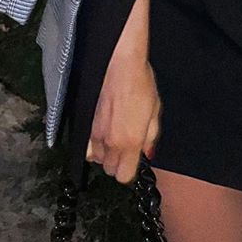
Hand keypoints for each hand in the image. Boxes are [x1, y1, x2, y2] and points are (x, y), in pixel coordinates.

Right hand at [86, 57, 160, 184]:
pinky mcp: (86, 126)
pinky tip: (103, 134)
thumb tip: (148, 152)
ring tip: (115, 136)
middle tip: (127, 145)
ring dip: (107, 153)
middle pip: (110, 170)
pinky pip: (87, 148)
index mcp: (131, 141)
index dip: (130, 169)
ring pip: (98, 160)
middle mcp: (111, 143)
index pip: (124, 176)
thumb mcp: (155, 110)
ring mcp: (96, 135)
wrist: (119, 65)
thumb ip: (151, 136)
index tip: (135, 160)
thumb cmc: (141, 84)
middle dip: (119, 161)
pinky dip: (94, 146)